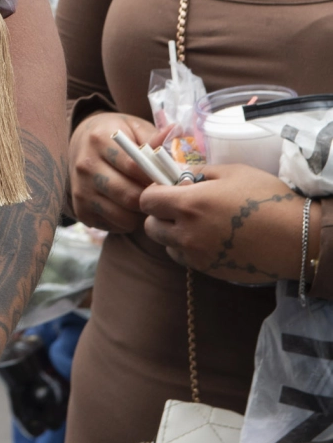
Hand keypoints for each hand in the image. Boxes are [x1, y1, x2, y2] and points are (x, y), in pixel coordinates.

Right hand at [68, 111, 160, 231]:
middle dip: (149, 198)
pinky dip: (126, 222)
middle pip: (129, 195)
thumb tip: (174, 131)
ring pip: (122, 215)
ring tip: (145, 201)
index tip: (167, 179)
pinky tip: (128, 207)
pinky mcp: (80, 210)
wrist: (82, 145)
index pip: (134, 166)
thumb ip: (153, 138)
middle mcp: (85, 165)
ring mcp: (80, 190)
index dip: (156, 176)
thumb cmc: (116, 137)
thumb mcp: (134, 129)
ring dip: (140, 213)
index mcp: (99, 140)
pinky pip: (113, 225)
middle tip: (160, 195)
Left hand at [141, 163, 301, 283]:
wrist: (295, 238)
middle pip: (151, 226)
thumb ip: (198, 171)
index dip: (154, 192)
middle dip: (159, 214)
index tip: (168, 188)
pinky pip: (185, 259)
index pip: (146, 200)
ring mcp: (197, 256)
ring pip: (166, 245)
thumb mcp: (232, 172)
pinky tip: (210, 238)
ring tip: (197, 223)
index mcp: (188, 205)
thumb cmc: (266, 198)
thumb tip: (179, 173)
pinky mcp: (209, 271)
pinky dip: (189, 249)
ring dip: (173, 234)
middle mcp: (186, 234)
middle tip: (180, 206)